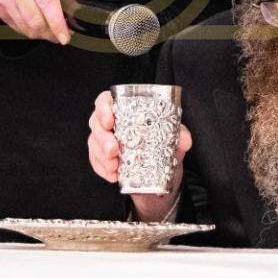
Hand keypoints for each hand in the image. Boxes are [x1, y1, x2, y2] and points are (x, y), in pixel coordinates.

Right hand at [0, 0, 86, 43]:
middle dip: (52, 32)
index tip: (65, 37)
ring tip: (51, 25)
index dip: (56, 23)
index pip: (46, 1)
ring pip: (27, 27)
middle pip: (35, 20)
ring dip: (43, 33)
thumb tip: (83, 5)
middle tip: (62, 33)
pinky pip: (18, 29)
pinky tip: (37, 19)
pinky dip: (31, 30)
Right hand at [87, 89, 191, 221]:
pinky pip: (95, 161)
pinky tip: (112, 175)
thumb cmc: (163, 147)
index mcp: (124, 109)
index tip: (109, 121)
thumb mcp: (173, 139)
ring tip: (114, 167)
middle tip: (113, 150)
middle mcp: (110, 122)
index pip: (105, 100)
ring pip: (93, 143)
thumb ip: (180, 135)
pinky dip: (102, 169)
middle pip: (96, 123)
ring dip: (102, 156)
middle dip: (102, 138)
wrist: (160, 176)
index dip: (103, 108)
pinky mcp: (101, 158)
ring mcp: (103, 140)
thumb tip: (185, 139)